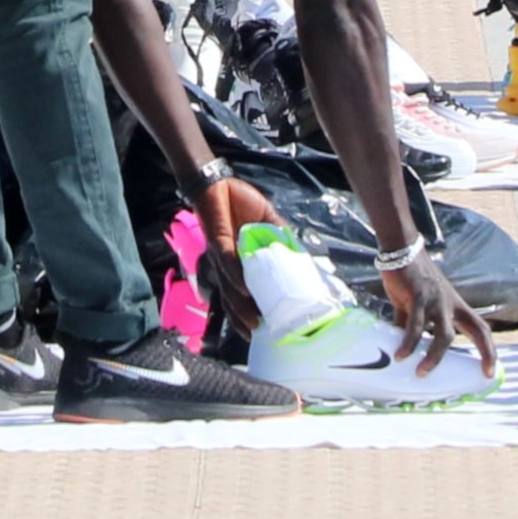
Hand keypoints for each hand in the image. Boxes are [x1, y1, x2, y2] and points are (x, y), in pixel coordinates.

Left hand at [193, 176, 278, 325]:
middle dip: (241, 318)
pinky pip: (227, 262)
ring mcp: (221, 255)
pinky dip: (236, 276)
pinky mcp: (217, 241)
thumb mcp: (268, 221)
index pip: (241, 292)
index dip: (247, 311)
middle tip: (254, 335)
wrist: (218, 183)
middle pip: (231, 297)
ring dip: (240, 305)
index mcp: (238, 262)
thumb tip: (300, 253)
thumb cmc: (240, 202)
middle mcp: (227, 264)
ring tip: (252, 322)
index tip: (260, 330)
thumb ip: (280, 237)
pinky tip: (245, 289)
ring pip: (229, 286)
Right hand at [380, 249, 496, 377]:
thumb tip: (401, 345)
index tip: (491, 370)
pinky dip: (408, 343)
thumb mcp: (416, 305)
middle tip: (482, 375)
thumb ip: (412, 324)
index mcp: (455, 306)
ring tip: (421, 373)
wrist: (401, 251)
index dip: (489, 349)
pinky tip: (400, 355)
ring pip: (445, 334)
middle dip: (485, 352)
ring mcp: (437, 301)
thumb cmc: (411, 278)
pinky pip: (416, 326)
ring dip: (434, 357)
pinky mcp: (418, 297)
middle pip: (476, 330)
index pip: (480, 328)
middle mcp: (451, 305)